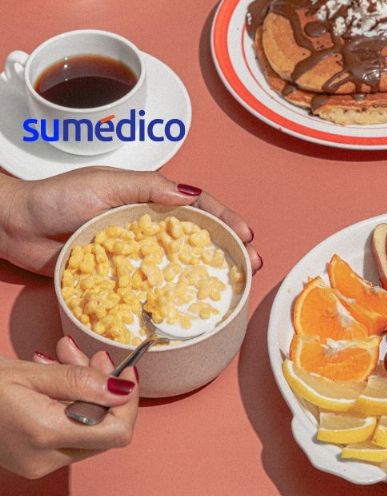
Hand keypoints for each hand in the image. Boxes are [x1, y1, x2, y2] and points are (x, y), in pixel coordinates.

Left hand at [0, 166, 262, 275]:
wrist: (13, 226)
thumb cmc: (55, 198)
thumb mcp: (106, 184)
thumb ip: (148, 188)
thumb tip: (190, 195)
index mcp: (149, 202)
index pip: (197, 208)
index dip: (225, 219)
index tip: (246, 233)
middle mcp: (148, 231)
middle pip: (197, 241)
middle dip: (229, 251)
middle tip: (251, 265)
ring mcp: (135, 258)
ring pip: (179, 268)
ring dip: (207, 278)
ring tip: (231, 289)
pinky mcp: (118, 282)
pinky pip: (149, 292)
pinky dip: (170, 300)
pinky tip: (187, 308)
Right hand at [0, 337, 137, 478]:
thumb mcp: (30, 372)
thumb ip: (81, 381)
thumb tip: (123, 389)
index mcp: (47, 435)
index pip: (117, 433)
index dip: (129, 402)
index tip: (126, 372)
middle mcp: (46, 459)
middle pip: (104, 428)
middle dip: (104, 387)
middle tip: (90, 356)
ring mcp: (39, 463)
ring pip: (87, 427)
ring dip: (86, 390)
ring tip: (65, 357)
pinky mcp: (33, 459)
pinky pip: (68, 431)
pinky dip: (69, 403)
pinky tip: (52, 376)